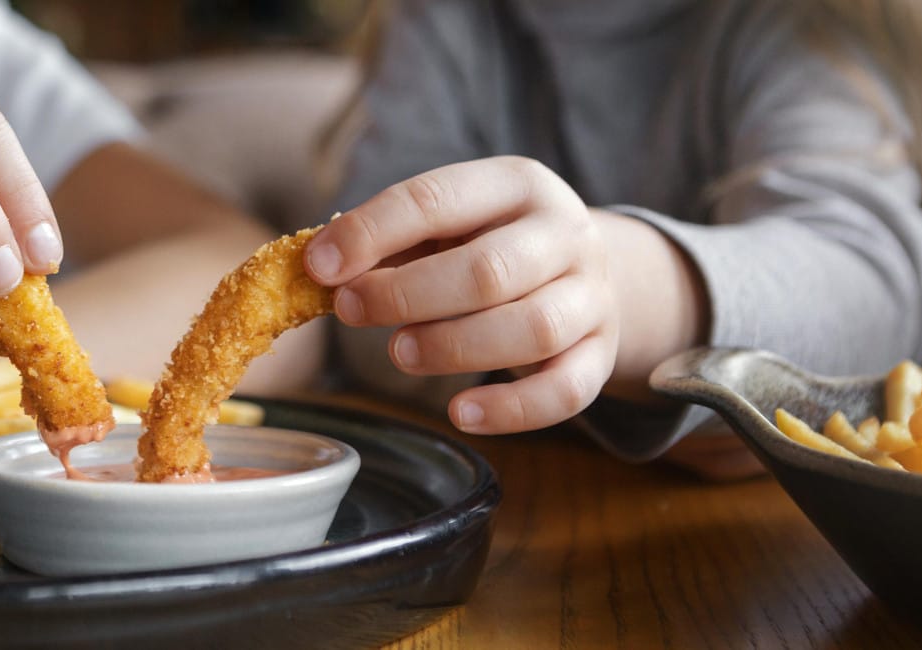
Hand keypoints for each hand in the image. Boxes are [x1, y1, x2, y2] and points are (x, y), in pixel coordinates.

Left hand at [306, 156, 618, 433]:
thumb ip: (392, 241)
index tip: (320, 265)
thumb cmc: (490, 244)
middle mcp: (564, 234)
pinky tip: (461, 413)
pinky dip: (512, 410)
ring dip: (455, 346)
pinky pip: (567, 390)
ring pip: (532, 328)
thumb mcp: (448, 224)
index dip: (374, 232)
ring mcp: (591, 296)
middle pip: (490, 270)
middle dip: (408, 294)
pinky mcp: (601, 354)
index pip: (439, 198)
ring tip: (401, 354)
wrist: (585, 270)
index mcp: (516, 184)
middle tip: (350, 311)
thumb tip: (321, 268)